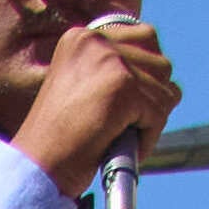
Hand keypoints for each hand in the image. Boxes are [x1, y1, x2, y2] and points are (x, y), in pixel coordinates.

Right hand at [12, 1, 177, 185]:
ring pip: (164, 89)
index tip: (123, 104)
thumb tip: (172, 85)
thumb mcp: (83, 91)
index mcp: (82, 38)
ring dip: (149, 120)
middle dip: (151, 98)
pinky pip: (159, 113)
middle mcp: (95, 41)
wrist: (36, 170)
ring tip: (117, 136)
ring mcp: (110, 62)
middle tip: (122, 124)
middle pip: (160, 63)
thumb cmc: (59, 141)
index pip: (145, 38)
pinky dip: (148, 137)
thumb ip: (117, 73)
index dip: (144, 77)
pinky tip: (119, 147)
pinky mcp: (123, 88)